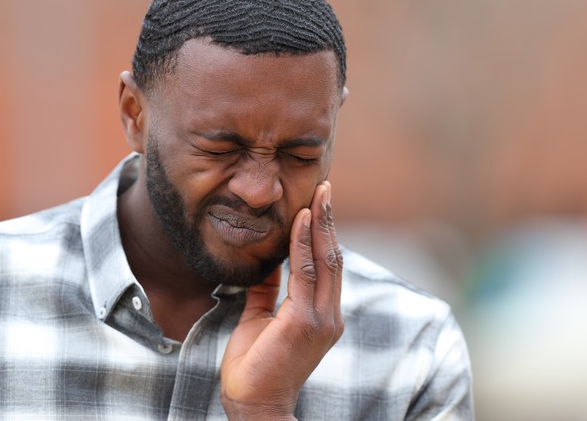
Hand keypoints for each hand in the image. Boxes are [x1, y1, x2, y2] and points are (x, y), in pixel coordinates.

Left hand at [221, 182, 343, 419]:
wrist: (253, 405)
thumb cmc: (255, 367)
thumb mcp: (259, 318)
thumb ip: (267, 291)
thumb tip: (264, 264)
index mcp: (321, 316)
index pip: (327, 266)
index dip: (324, 233)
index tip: (318, 204)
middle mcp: (328, 315)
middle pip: (333, 257)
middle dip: (329, 220)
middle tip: (325, 187)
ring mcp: (321, 319)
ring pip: (325, 260)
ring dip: (321, 224)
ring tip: (318, 194)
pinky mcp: (305, 322)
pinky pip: (304, 273)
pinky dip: (303, 244)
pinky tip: (299, 221)